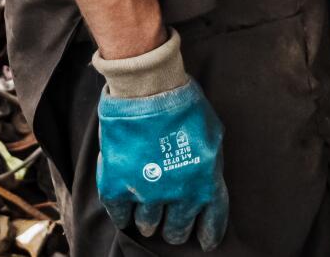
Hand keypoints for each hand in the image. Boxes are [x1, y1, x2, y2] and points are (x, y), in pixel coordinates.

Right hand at [97, 80, 230, 248]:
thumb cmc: (185, 105)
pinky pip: (119, 215)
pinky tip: (126, 213)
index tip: (204, 242)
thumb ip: (209, 165)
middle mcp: (178, 196)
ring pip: (148, 225)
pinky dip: (123, 215)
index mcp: (205, 184)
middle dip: (175, 229)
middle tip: (171, 225)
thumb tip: (207, 181)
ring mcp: (146, 194)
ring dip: (149, 222)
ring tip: (148, 216)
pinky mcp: (117, 187)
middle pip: (176, 230)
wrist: (148, 88)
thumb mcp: (213, 135)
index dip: (207, 235)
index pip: (211, 223)